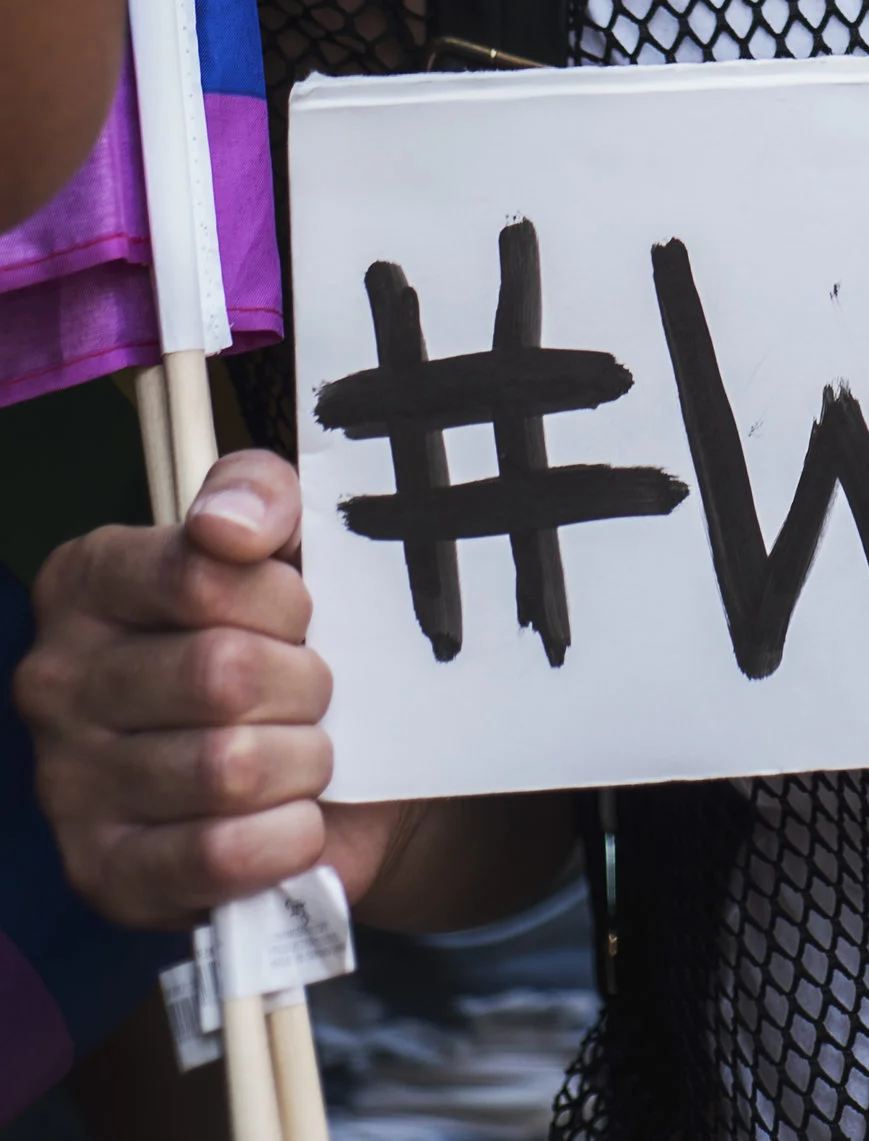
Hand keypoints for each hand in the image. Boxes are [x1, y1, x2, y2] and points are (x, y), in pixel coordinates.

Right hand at [14, 450, 404, 928]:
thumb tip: (227, 527)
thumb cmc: (277, 633)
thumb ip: (257, 494)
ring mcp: (67, 785)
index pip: (199, 575)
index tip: (298, 611)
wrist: (302, 759)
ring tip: (305, 752)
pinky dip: (283, 838)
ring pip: (228, 769)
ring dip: (302, 761)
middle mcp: (56, 680)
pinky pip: (214, 858)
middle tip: (313, 690)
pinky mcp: (104, 875)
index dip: (280, 597)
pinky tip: (296, 819)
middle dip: (303, 682)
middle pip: (222, 674)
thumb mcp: (277, 534)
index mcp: (86, 582)